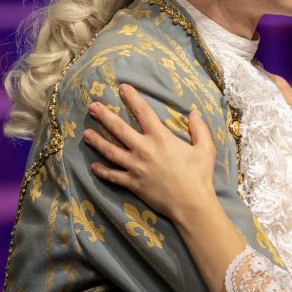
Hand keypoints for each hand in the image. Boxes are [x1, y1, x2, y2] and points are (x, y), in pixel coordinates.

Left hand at [84, 84, 216, 221]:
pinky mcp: (133, 183)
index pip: (142, 112)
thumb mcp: (205, 149)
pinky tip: (93, 166)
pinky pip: (113, 176)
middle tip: (93, 107)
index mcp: (160, 137)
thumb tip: (193, 113)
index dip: (132, 97)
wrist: (191, 204)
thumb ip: (199, 129)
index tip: (122, 88)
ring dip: (97, 140)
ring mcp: (135, 167)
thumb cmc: (200, 175)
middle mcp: (144, 149)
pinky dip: (102, 171)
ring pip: (110, 151)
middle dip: (104, 116)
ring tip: (86, 133)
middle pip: (119, 128)